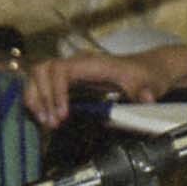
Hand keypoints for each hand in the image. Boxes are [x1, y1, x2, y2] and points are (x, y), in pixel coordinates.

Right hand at [21, 49, 166, 127]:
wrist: (147, 68)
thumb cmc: (146, 75)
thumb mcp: (150, 83)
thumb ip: (146, 91)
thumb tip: (147, 98)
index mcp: (93, 63)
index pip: (62, 70)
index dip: (57, 91)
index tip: (62, 114)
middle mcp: (77, 63)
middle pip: (43, 70)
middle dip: (43, 97)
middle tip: (51, 123)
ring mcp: (71, 69)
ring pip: (39, 75)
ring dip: (36, 98)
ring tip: (45, 122)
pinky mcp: (69, 78)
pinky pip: (44, 82)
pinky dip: (38, 98)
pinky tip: (43, 115)